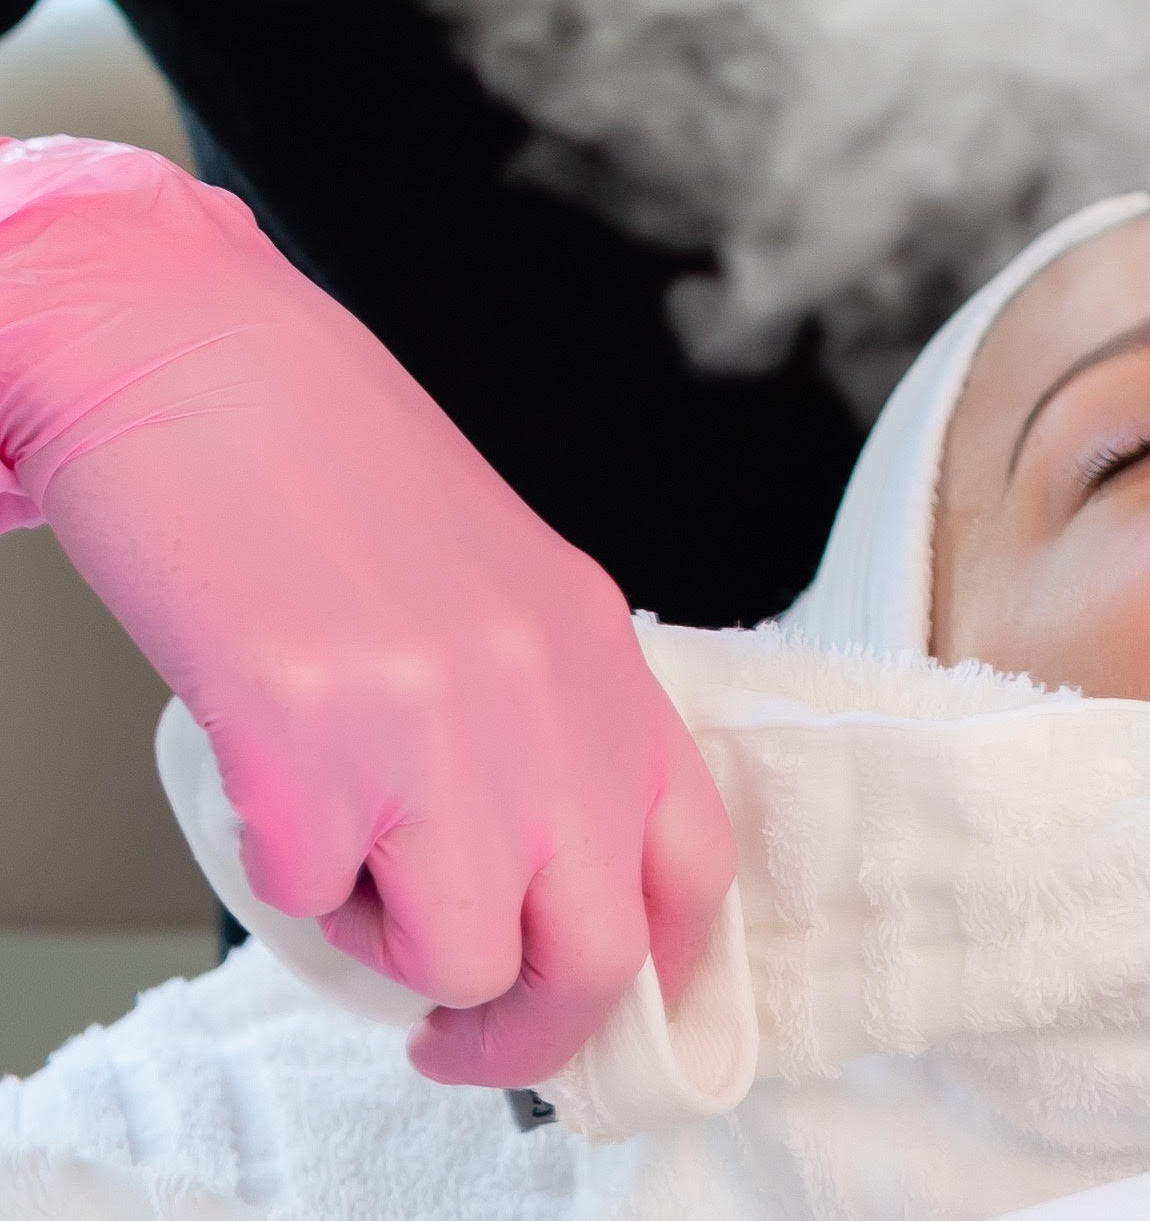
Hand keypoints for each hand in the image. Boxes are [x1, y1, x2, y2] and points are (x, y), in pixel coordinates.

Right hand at [0, 134, 735, 1087]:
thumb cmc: (330, 468)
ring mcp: (433, 724)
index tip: (583, 1010)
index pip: (696, 863)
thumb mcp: (494, 594)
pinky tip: (267, 765)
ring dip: (391, 946)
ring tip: (342, 840)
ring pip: (463, 961)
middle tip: (452, 1031)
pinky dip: (282, 870)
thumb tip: (542, 883)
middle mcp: (543, 695)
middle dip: (523, 1034)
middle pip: (598, 955)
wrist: (201, 366)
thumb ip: (542, 723)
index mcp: (600, 651)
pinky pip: (313, 900)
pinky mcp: (309, 743)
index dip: (651, 974)